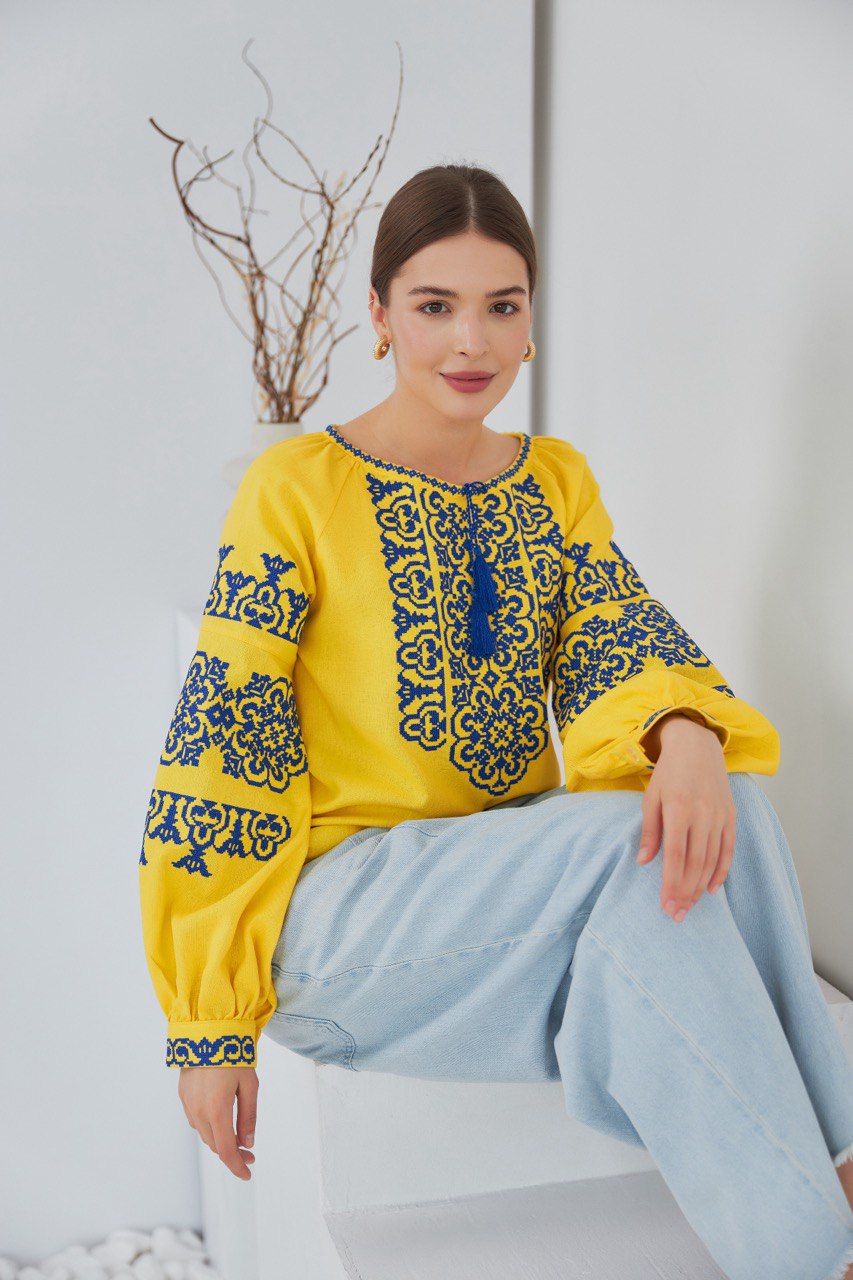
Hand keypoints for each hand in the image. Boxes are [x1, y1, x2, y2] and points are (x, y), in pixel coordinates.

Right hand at [178, 1064, 257, 1179]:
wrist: (207, 1031)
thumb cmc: (233, 1055)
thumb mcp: (249, 1085)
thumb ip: (248, 1117)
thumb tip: (247, 1144)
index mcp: (217, 1111)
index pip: (226, 1151)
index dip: (237, 1167)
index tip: (248, 1174)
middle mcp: (198, 1112)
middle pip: (215, 1145)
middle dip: (232, 1153)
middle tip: (249, 1153)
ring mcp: (188, 1104)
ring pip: (204, 1134)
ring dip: (220, 1140)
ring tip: (237, 1137)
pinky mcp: (183, 1095)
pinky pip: (196, 1120)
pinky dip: (209, 1126)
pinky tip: (220, 1119)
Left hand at [636, 714, 736, 920]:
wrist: (697, 746)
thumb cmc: (669, 773)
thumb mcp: (651, 797)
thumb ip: (650, 830)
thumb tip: (645, 862)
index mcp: (678, 808)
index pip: (676, 855)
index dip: (671, 883)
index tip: (666, 905)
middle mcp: (702, 813)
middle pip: (695, 863)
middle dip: (685, 892)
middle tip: (677, 915)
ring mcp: (719, 815)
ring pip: (712, 859)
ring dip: (700, 887)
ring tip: (689, 907)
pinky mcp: (731, 815)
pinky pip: (728, 849)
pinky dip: (721, 871)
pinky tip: (712, 889)